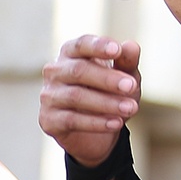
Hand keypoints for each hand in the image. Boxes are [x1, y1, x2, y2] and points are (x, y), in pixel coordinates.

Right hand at [39, 34, 141, 167]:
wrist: (94, 134)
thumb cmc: (108, 94)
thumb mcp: (124, 77)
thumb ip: (128, 61)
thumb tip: (132, 46)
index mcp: (72, 53)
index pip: (82, 45)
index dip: (98, 46)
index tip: (117, 50)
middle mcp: (55, 71)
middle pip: (78, 70)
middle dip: (107, 79)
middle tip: (131, 86)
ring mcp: (49, 95)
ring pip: (75, 96)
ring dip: (106, 103)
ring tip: (131, 108)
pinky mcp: (48, 120)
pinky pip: (71, 120)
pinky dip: (96, 122)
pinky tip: (116, 123)